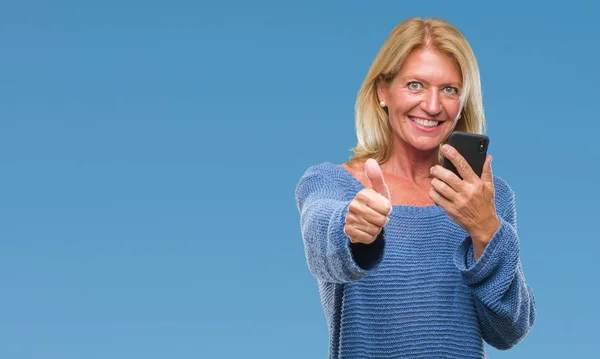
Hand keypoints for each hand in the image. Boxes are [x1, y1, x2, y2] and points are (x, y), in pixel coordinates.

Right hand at [344, 158, 392, 243]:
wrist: (356, 218)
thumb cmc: (372, 203)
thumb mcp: (378, 190)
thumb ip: (376, 177)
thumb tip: (370, 160)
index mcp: (362, 194)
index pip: (387, 208)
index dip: (387, 210)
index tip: (380, 207)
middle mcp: (353, 206)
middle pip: (382, 220)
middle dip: (382, 221)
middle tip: (376, 216)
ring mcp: (349, 219)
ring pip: (375, 230)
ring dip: (376, 229)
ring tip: (370, 223)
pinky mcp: (348, 232)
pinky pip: (368, 238)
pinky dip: (369, 237)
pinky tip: (365, 230)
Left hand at [429, 144, 499, 259]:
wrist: (484, 225)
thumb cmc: (486, 204)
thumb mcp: (490, 187)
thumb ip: (486, 171)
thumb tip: (487, 157)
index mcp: (476, 184)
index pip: (463, 165)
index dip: (453, 155)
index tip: (445, 147)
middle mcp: (467, 192)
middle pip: (448, 176)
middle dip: (437, 169)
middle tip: (434, 168)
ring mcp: (458, 202)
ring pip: (440, 187)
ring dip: (434, 181)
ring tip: (434, 179)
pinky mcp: (451, 210)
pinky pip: (436, 198)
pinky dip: (433, 192)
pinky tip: (434, 190)